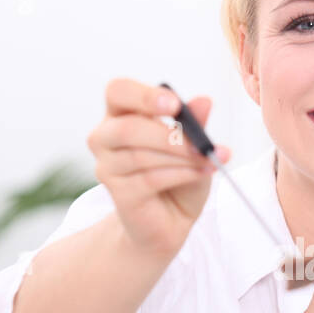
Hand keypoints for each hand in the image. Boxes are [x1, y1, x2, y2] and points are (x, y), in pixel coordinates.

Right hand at [87, 79, 232, 257]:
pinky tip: (199, 173)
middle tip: (201, 143)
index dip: (143, 96)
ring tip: (207, 160)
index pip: (118, 92)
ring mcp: (107, 166)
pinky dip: (180, 174)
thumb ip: (195, 124)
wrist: (171, 221)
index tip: (174, 104)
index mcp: (122, 114)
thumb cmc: (179, 177)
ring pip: (140, 155)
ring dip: (181, 158)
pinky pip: (148, 179)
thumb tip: (204, 101)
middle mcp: (106, 137)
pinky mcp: (117, 193)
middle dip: (168, 136)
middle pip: (127, 128)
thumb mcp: (193, 146)